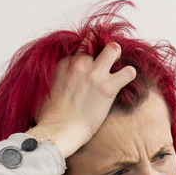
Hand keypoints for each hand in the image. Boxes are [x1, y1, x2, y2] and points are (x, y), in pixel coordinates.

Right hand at [31, 42, 136, 157]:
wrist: (59, 130)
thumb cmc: (50, 116)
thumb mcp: (46, 88)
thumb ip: (56, 77)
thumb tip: (60, 82)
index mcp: (63, 64)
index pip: (81, 47)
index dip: (89, 53)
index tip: (93, 62)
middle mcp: (78, 64)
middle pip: (95, 44)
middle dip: (103, 52)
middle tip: (107, 63)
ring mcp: (94, 74)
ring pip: (113, 49)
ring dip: (118, 56)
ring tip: (118, 69)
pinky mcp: (107, 87)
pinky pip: (128, 72)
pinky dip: (130, 75)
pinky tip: (126, 82)